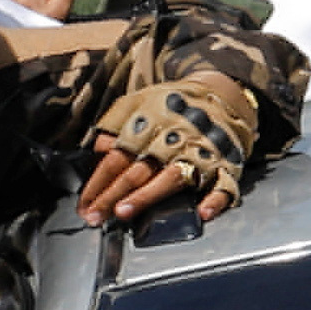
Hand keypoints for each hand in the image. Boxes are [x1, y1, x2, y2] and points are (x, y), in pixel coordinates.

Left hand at [76, 81, 246, 228]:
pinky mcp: (226, 165)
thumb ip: (116, 125)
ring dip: (147, 196)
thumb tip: (98, 149)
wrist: (221, 93)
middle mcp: (172, 142)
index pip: (116, 158)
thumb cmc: (174, 104)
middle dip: (112, 195)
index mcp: (149, 128)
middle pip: (137, 172)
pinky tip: (202, 213)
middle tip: (95, 216)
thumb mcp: (139, 103)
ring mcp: (200, 154)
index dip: (97, 183)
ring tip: (124, 212)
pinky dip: (215, 200)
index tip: (83, 205)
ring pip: (171, 178)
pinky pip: (223, 185)